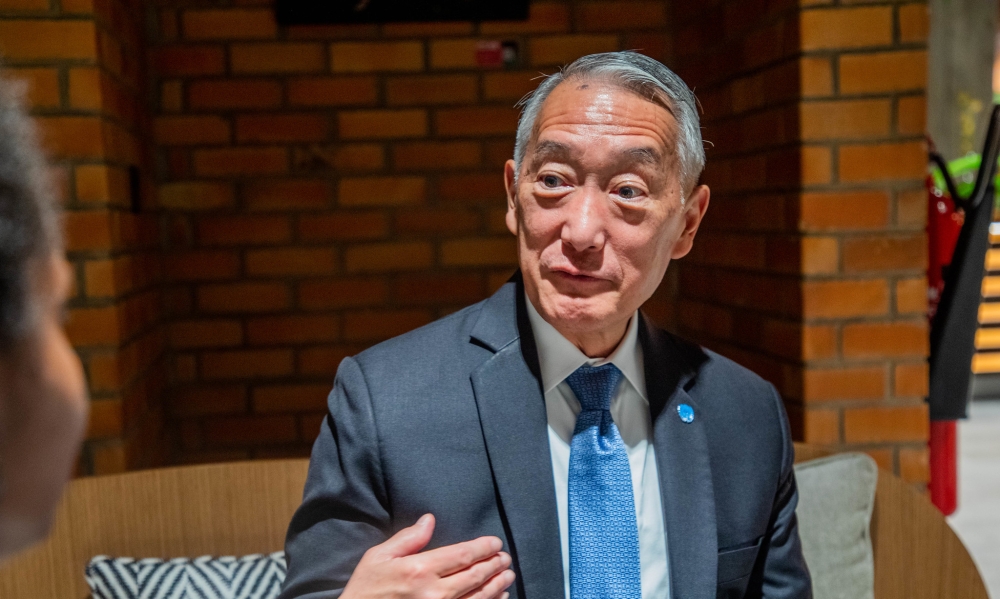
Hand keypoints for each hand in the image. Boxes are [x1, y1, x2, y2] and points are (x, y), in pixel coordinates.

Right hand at [342, 514, 515, 598]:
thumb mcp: (378, 556)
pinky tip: (499, 598)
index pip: (462, 555)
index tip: (496, 543)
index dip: (484, 548)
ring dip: (497, 585)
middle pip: (475, 576)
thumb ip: (408, 538)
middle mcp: (434, 592)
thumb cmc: (366, 588)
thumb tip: (430, 520)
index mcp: (420, 570)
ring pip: (479, 597)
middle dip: (494, 565)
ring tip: (508, 575)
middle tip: (505, 558)